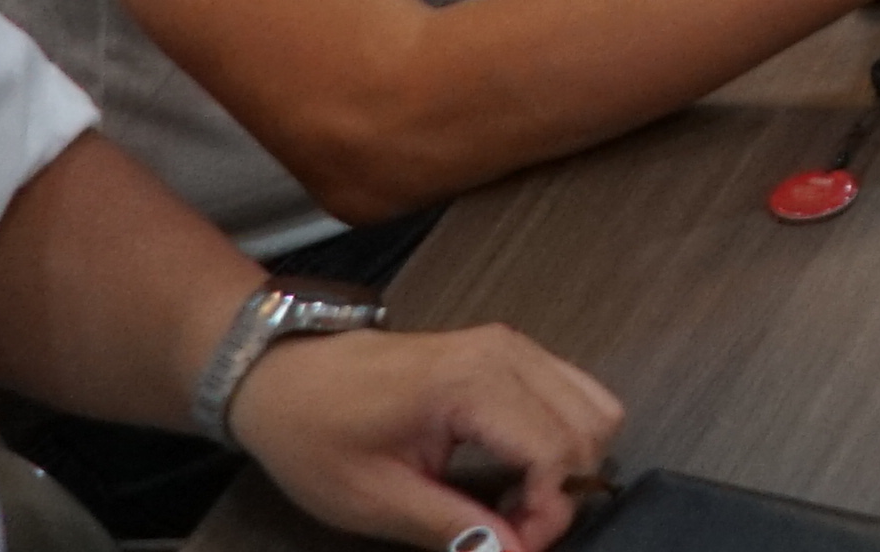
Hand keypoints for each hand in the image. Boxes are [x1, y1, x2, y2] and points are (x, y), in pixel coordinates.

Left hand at [222, 319, 626, 550]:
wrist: (284, 375)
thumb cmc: (318, 434)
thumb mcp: (374, 498)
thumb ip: (452, 527)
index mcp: (473, 384)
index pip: (557, 452)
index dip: (547, 514)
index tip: (510, 547)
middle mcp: (508, 354)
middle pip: (590, 428)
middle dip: (565, 492)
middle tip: (513, 530)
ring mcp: (514, 347)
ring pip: (595, 407)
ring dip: (570, 465)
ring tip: (517, 503)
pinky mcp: (511, 352)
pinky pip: (573, 395)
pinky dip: (563, 440)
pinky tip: (518, 470)